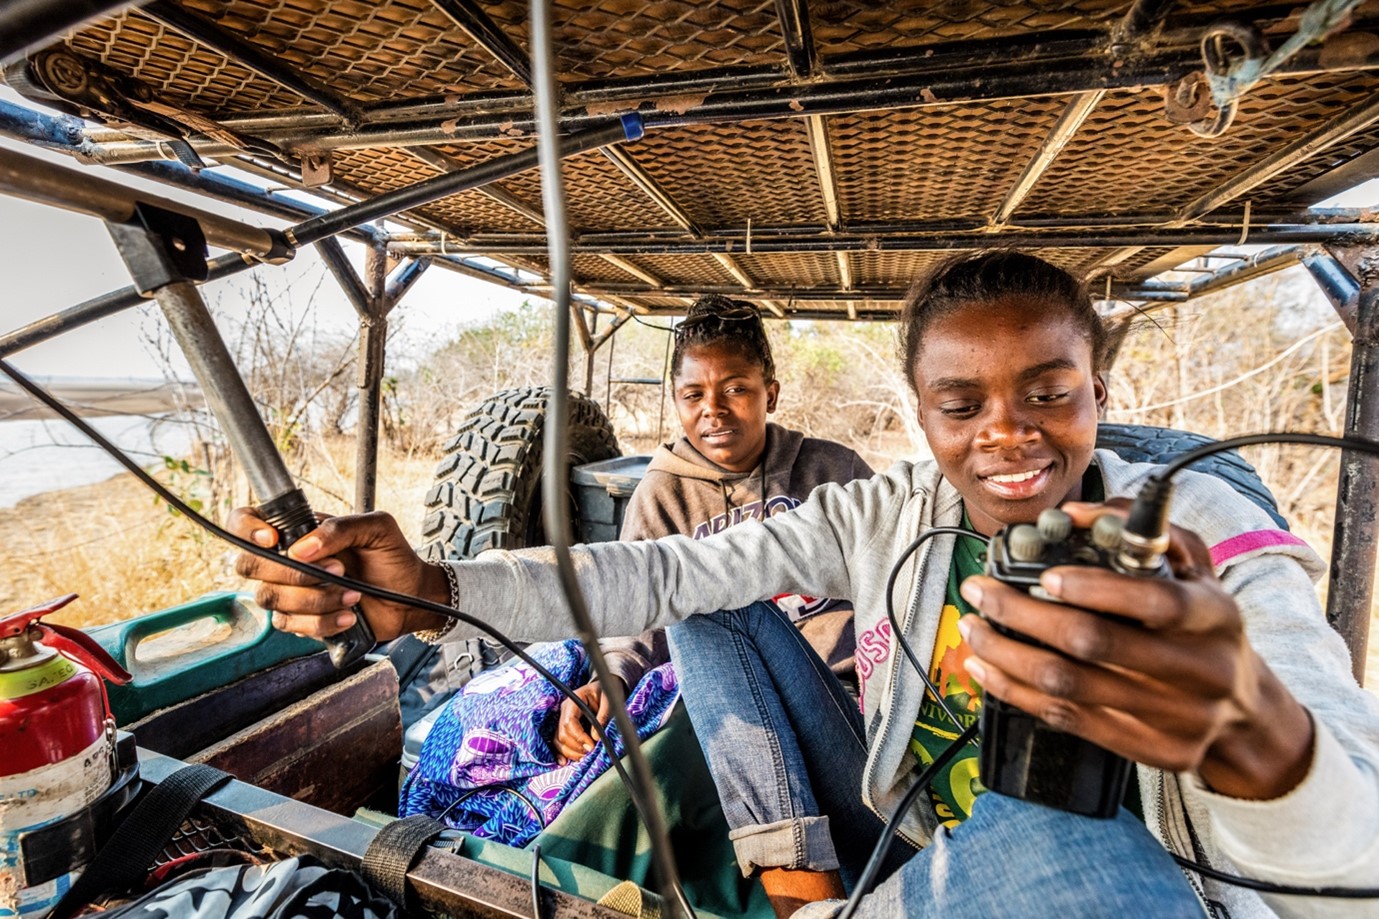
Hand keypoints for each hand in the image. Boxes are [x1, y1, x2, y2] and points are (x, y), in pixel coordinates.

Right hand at [229, 507, 451, 642]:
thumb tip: (301, 548)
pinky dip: (322, 621)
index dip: (246, 530)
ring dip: (315, 599)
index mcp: (297, 530)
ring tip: (354, 594)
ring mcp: (290, 592)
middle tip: (336, 569)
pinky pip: (290, 625)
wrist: (411, 596)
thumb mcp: (376, 528)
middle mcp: (286, 560)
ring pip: (270, 598)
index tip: (273, 540)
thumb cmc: (392, 556)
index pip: (244, 522)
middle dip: (290, 572)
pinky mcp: (300, 620)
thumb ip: (339, 528)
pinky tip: (349, 615)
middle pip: (249, 565)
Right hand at [553, 678, 621, 764]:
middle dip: (576, 747)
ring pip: (558, 740)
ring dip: (570, 752)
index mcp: (574, 700)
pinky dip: (560, 753)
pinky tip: (564, 762)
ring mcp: (562, 719)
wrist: (604, 688)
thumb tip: (595, 737)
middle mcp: (564, 710)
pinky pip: (557, 742)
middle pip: (562, 733)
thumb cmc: (606, 693)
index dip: (579, 737)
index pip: (569, 722)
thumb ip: (603, 716)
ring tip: (584, 758)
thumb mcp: (609, 700)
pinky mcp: (564, 727)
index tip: (592, 746)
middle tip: (591, 752)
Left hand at [958, 501, 1313, 800]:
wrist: (1243, 712)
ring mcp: (1175, 717)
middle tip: (980, 590)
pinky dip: (1016, 691)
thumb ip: (1142, 528)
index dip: (1095, 589)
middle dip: (1021, 614)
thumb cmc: (1203, 625)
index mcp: (1214, 616)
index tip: (1045, 576)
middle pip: (1095, 644)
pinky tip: (986, 667)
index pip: (1155, 602)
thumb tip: (1076, 514)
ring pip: (1069, 686)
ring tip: (972, 627)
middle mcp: (1199, 670)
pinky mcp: (1149, 749)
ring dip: (1005, 654)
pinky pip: (1066, 719)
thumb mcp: (1195, 568)